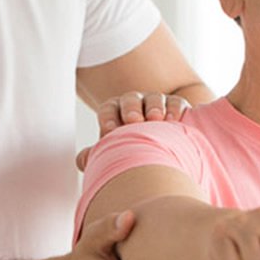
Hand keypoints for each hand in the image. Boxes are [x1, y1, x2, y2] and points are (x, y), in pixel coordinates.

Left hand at [76, 92, 191, 170]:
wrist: (163, 150)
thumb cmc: (134, 151)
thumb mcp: (116, 152)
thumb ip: (98, 155)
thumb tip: (82, 160)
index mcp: (116, 113)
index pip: (108, 109)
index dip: (108, 117)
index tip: (110, 131)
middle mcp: (136, 105)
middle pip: (130, 100)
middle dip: (131, 108)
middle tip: (133, 120)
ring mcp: (157, 104)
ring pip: (154, 99)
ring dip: (155, 107)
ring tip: (156, 119)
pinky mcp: (177, 107)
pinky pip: (176, 102)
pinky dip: (174, 109)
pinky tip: (173, 120)